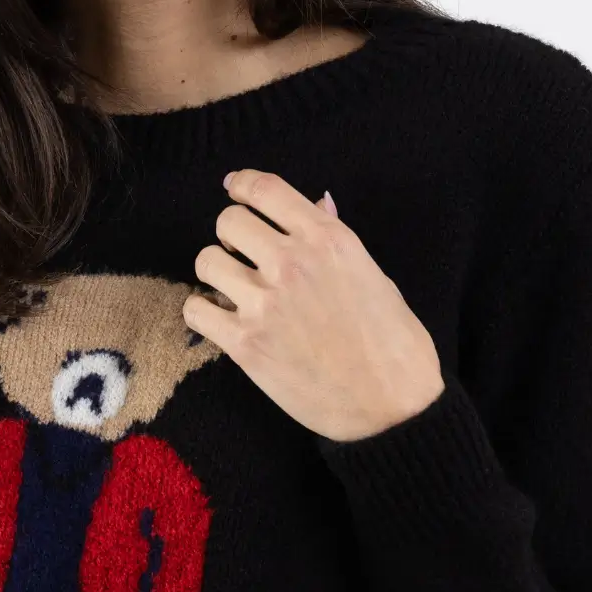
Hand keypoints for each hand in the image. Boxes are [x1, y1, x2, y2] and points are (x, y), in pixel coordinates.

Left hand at [184, 169, 444, 440]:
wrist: (392, 407)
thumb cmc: (395, 344)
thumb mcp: (375, 276)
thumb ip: (336, 239)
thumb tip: (316, 205)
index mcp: (327, 240)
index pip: (265, 190)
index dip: (242, 185)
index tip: (234, 189)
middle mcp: (291, 263)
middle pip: (228, 221)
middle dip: (232, 234)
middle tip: (242, 255)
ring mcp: (264, 303)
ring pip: (206, 261)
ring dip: (216, 272)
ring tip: (233, 290)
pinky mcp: (245, 345)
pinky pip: (195, 310)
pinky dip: (203, 313)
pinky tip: (221, 321)